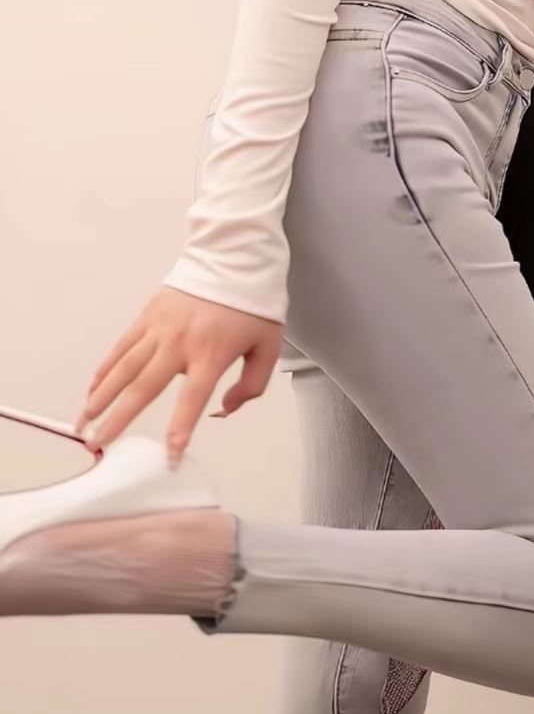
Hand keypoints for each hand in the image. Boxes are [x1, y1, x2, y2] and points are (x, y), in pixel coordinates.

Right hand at [73, 285, 282, 464]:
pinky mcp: (148, 315)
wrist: (235, 256)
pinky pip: (122, 346)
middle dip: (118, 419)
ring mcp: (160, 328)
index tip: (169, 457)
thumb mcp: (268, 346)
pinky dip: (106, 368)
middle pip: (143, 387)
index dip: (180, 430)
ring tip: (84, 421)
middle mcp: (180, 343)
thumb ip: (251, 384)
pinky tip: (93, 388)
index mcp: (211, 353)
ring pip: (124, 368)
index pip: (192, 399)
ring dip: (101, 397)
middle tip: (99, 443)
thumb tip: (222, 410)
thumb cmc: (253, 304)